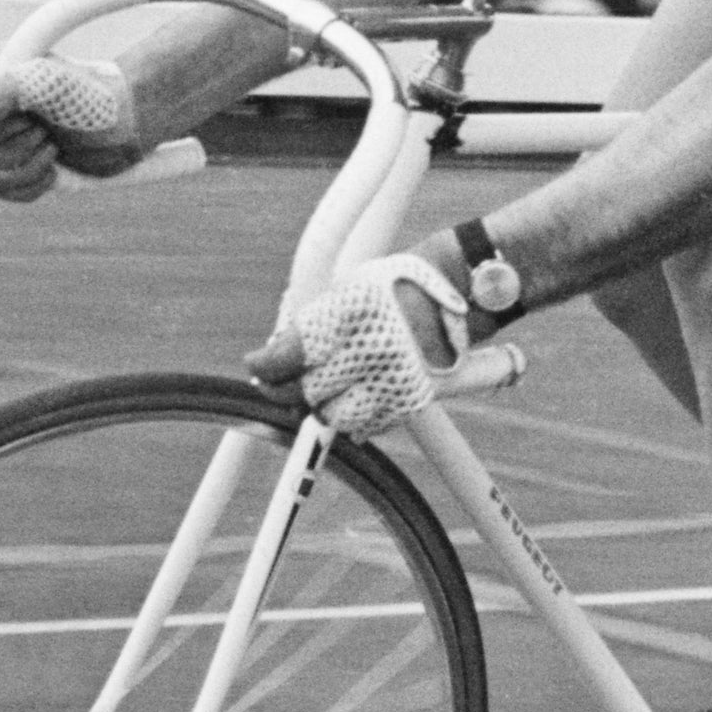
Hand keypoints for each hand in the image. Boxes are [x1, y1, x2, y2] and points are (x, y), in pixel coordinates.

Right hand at [0, 53, 142, 203]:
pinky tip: (52, 170)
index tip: (30, 117)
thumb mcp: (42, 82)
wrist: (122, 119)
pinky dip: (29, 187)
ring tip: (52, 147)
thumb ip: (0, 94)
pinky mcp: (11, 172)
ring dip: (25, 168)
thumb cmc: (83, 92)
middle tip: (45, 132)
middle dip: (13, 150)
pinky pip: (2, 194)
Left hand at [243, 252, 468, 433]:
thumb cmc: (392, 287)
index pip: (292, 353)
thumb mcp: (347, 289)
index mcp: (351, 311)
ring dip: (318, 406)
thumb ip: (311, 323)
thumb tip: (272, 356)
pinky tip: (348, 397)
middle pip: (307, 390)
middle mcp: (372, 347)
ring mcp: (393, 377)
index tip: (256, 364)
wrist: (455, 294)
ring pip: (334, 416)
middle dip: (282, 389)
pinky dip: (352, 416)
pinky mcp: (410, 398)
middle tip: (274, 382)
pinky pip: (368, 424)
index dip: (266, 365)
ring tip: (316, 390)